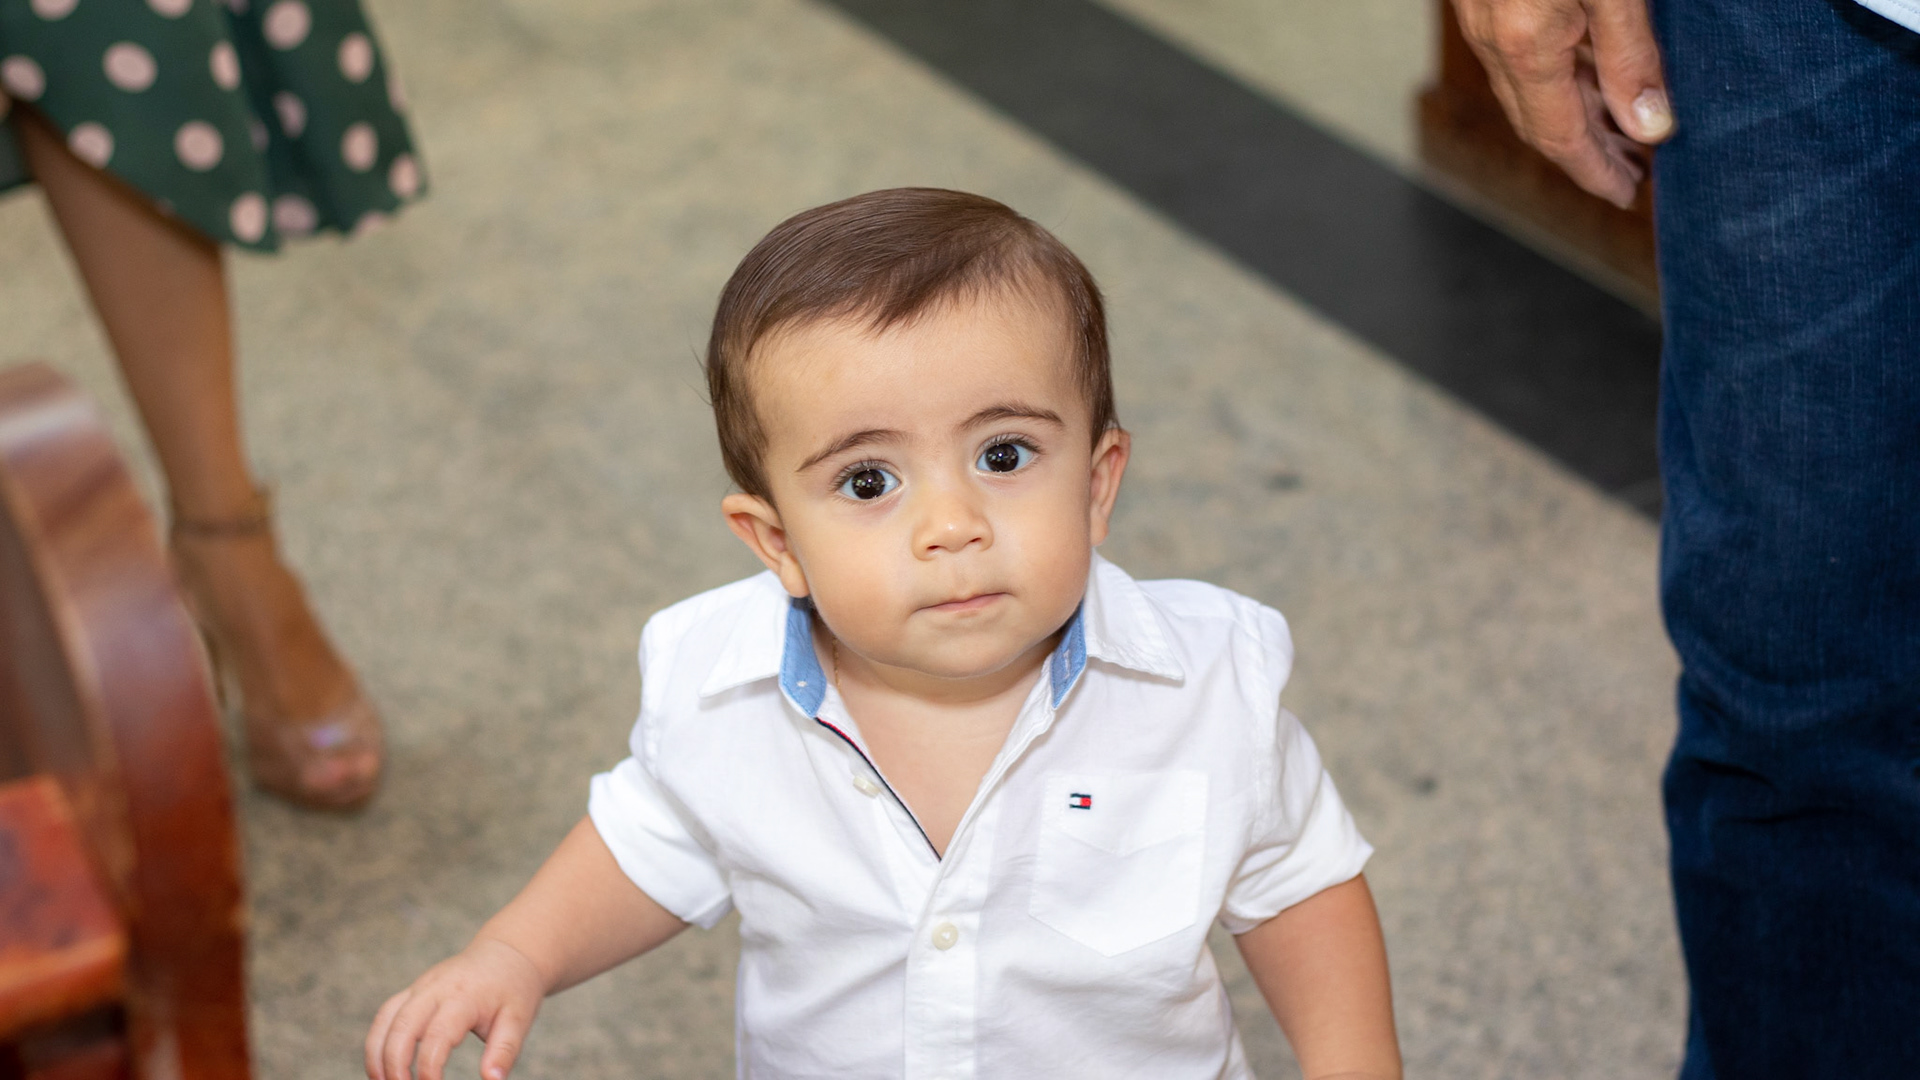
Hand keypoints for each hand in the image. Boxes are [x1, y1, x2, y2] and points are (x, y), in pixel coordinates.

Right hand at [366, 937, 547, 1079]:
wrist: (507, 952)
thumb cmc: (514, 989)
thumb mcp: (519, 1019)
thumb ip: (504, 1051)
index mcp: (464, 996)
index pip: (437, 1034)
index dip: (429, 1066)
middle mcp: (436, 988)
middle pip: (402, 1025)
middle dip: (394, 1063)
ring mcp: (421, 986)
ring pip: (386, 1018)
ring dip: (377, 1053)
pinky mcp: (413, 990)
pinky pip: (386, 1014)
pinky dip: (378, 1040)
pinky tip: (382, 1065)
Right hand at [1450, 0, 1672, 207]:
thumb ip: (1630, 54)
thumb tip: (1649, 125)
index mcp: (1526, 46)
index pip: (1561, 137)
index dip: (1595, 171)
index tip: (1624, 192)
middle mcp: (1492, 42)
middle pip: (1537, 122)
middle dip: (1585, 152)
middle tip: (1633, 165)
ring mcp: (1480, 20)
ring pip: (1524, 91)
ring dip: (1571, 115)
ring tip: (1620, 123)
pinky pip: (1516, 58)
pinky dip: (1555, 80)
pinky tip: (1590, 71)